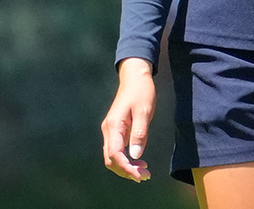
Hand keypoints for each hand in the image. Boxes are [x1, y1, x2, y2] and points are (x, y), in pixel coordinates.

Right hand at [101, 57, 155, 181]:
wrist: (135, 77)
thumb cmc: (141, 91)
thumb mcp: (144, 111)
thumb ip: (139, 133)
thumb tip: (135, 155)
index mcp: (113, 125)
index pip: (115, 154)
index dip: (126, 167)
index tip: (141, 175)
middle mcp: (108, 130)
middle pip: (111, 159)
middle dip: (126, 171)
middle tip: (145, 176)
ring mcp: (110, 130)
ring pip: (112, 156)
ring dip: (126, 166)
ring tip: (144, 171)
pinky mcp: (115, 130)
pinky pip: (117, 150)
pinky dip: (126, 159)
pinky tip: (138, 161)